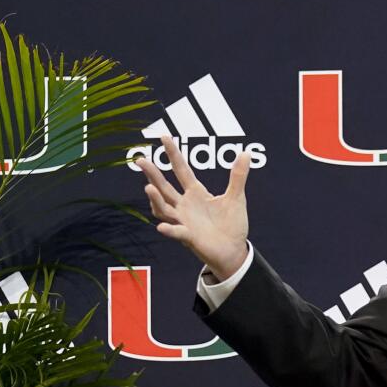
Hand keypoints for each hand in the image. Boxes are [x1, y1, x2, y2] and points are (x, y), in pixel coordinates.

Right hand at [138, 135, 250, 280]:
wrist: (233, 250)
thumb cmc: (231, 224)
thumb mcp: (236, 198)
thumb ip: (238, 176)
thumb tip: (246, 152)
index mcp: (195, 193)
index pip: (181, 169)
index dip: (173, 153)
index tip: (164, 137)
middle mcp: (184, 205)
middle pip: (164, 187)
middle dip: (152, 174)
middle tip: (141, 160)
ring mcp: (184, 221)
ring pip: (164, 208)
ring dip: (156, 199)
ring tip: (148, 187)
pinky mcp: (189, 237)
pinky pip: (176, 232)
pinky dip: (170, 229)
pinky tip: (162, 227)